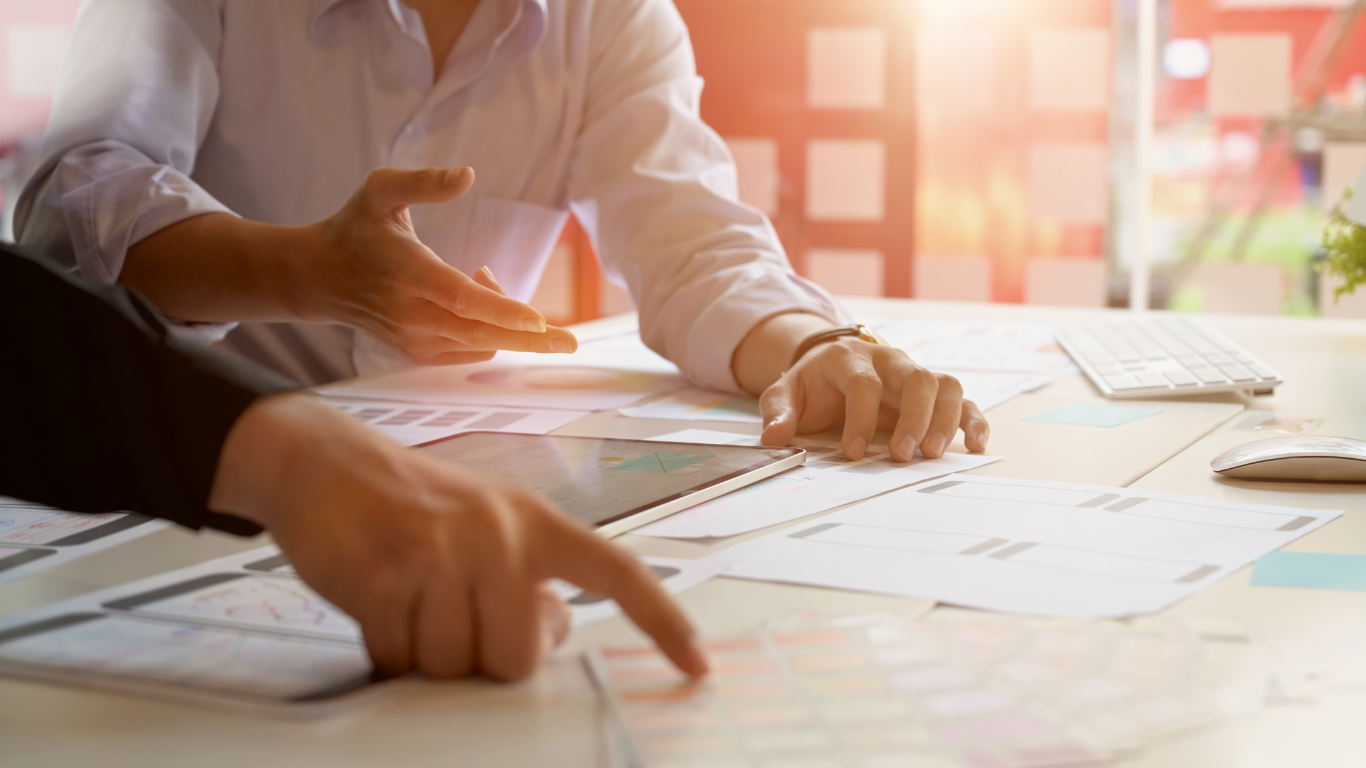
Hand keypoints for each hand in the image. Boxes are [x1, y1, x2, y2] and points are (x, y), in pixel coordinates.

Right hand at [209, 393, 707, 680]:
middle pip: (517, 658)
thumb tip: (552, 634)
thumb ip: (529, 577)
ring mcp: (442, 553)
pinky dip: (387, 650)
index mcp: (535, 520)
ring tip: (410, 599)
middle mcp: (499, 533)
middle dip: (480, 658)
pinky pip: (400, 659)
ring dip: (426, 654)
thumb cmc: (413, 504)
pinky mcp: (388, 576)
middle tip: (449, 614)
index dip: (661, 621)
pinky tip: (379, 604)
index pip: (616, 573)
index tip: (697, 665)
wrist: (325, 460)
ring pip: (454, 667)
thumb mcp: (488, 524)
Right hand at [300, 167, 577, 364]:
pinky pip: (471, 350)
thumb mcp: (380, 189)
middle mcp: (412, 315)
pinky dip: (489, 330)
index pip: (461, 300)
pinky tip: (478, 294)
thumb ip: (423, 182)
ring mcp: (414, 340)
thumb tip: (468, 175)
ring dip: (506, 319)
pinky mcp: (419, 354)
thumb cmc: (356, 227)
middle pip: (481, 333)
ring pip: (480, 343)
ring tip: (487, 275)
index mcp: (408, 274)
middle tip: (572, 341)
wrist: (319, 277)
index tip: (538, 320)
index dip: (501, 310)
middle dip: (530, 338)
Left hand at [733, 314, 988, 461]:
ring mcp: (913, 375)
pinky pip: (962, 400)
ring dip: (944, 420)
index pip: (863, 383)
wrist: (830, 366)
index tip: (851, 452)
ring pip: (945, 385)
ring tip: (932, 455)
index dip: (860, 418)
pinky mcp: (932, 393)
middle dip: (913, 419)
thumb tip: (775, 437)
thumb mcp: (785, 394)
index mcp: (850, 358)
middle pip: (916, 378)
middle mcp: (889, 361)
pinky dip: (973, 421)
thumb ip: (778, 412)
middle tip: (903, 455)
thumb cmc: (812, 385)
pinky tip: (974, 445)